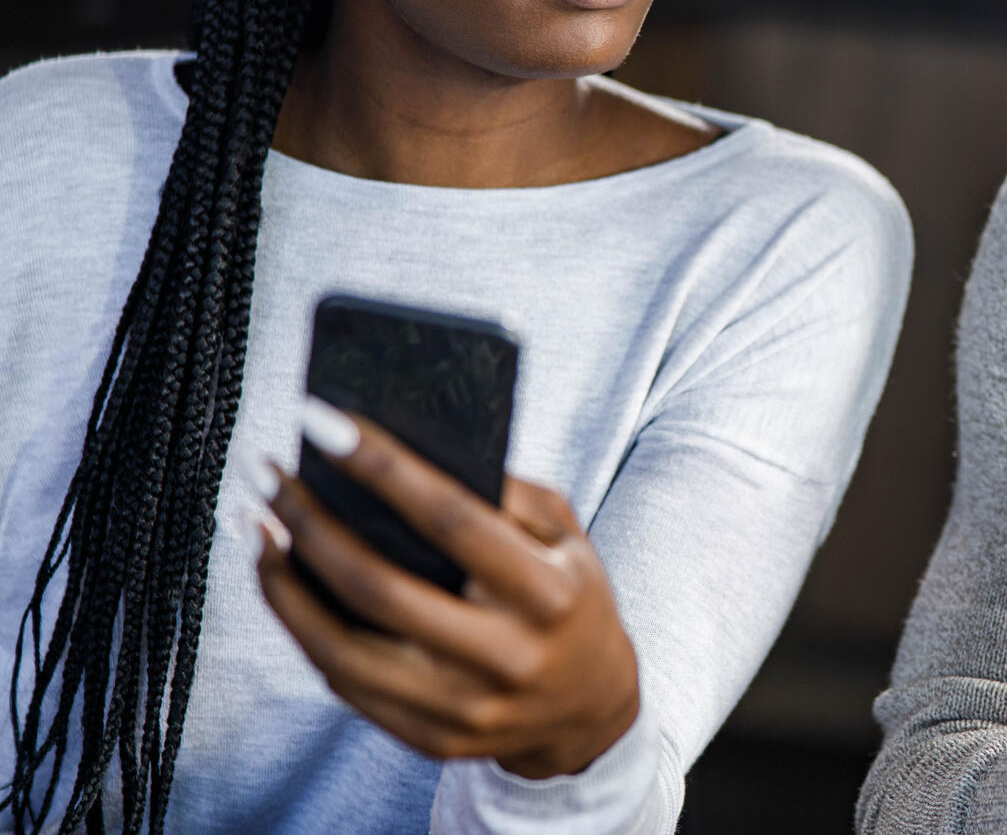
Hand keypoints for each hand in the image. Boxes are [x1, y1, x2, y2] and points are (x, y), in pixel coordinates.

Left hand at [254, 403, 639, 778]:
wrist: (588, 706)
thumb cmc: (570, 596)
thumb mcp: (567, 535)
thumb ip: (507, 494)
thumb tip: (407, 454)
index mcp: (547, 593)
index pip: (452, 519)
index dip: (382, 468)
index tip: (324, 423)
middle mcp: (506, 656)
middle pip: (379, 589)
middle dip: (311, 524)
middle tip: (274, 474)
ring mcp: (464, 707)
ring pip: (342, 649)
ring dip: (284, 584)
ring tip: (262, 528)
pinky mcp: (429, 738)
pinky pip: (344, 683)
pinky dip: (303, 628)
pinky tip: (285, 584)